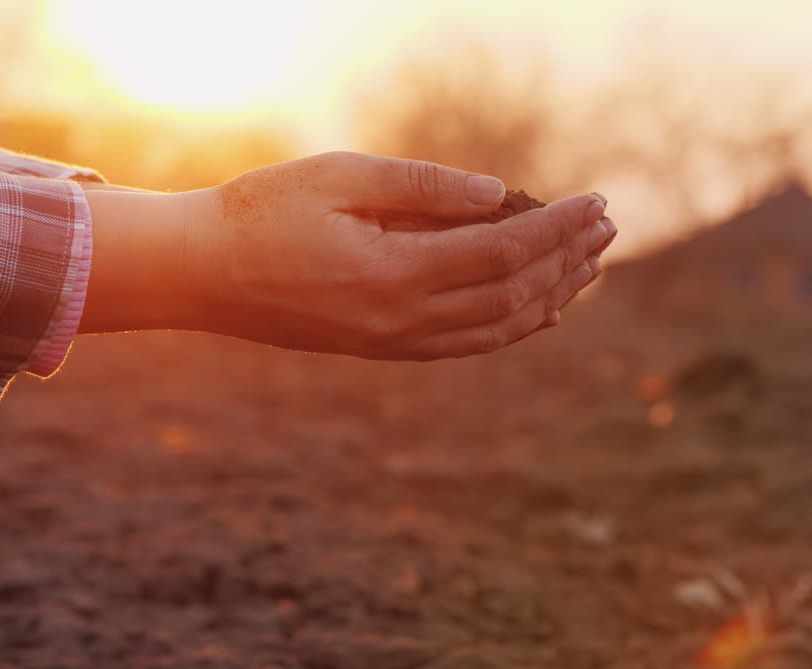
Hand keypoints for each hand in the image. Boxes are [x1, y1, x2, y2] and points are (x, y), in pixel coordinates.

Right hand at [180, 151, 615, 358]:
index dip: (557, 228)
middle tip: (608, 230)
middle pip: (512, 294)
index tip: (597, 202)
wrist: (203, 275)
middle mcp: (404, 320)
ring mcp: (395, 341)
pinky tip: (538, 311)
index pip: (504, 251)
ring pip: (496, 328)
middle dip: (567, 261)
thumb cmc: (263, 212)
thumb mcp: (341, 178)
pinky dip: (512, 327)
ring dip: (550, 297)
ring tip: (590, 269)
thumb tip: (498, 194)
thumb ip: (422, 187)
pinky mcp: (384, 347)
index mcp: (397, 273)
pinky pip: (466, 345)